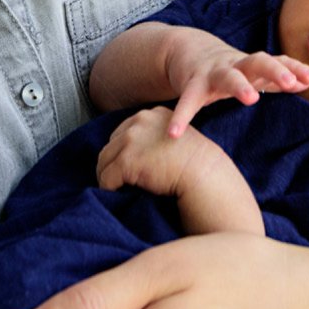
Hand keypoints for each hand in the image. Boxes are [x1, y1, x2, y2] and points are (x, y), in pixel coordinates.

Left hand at [96, 106, 214, 198]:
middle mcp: (139, 121)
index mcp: (152, 114)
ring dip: (106, 175)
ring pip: (104, 161)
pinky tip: (114, 195)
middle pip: (111, 144)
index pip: (124, 131)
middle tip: (115, 179)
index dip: (123, 150)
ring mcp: (131, 140)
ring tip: (113, 188)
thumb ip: (157, 135)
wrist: (203, 174)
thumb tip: (140, 151)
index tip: (125, 165)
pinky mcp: (126, 161)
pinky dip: (107, 188)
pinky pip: (107, 178)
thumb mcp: (177, 135)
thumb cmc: (196, 162)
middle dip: (112, 162)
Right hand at [166, 47, 308, 133]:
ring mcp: (213, 72)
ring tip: (251, 98)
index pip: (278, 62)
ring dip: (240, 85)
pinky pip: (188, 100)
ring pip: (228, 76)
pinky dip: (181, 116)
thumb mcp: (253, 70)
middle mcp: (235, 65)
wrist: (188, 50)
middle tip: (290, 81)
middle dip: (275, 70)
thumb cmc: (228, 67)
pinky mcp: (192, 83)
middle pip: (258, 62)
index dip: (295, 68)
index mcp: (252, 65)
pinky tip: (175, 133)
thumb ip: (278, 77)